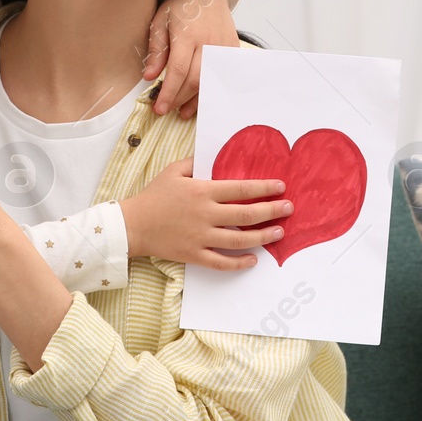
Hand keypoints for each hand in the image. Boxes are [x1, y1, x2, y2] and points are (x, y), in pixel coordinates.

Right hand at [120, 157, 291, 270]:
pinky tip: (254, 259)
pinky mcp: (194, 254)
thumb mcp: (174, 170)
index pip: (241, 189)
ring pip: (239, 240)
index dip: (264, 188)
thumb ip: (196, 162)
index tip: (281, 187)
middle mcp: (205, 214)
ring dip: (263, 237)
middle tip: (289, 209)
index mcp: (203, 191)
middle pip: (246, 215)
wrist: (133, 224)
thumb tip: (214, 157)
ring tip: (279, 232)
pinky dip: (239, 263)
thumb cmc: (154, 195)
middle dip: (272, 211)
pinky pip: (221, 262)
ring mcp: (200, 236)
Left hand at [143, 0, 238, 117]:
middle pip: (195, 79)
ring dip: (196, 99)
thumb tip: (149, 76)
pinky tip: (201, 98)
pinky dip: (211, 88)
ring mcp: (223, 45)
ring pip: (211, 80)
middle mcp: (208, 41)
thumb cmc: (181, 3)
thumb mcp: (160, 21)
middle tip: (166, 109)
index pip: (178, 70)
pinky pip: (223, 74)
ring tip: (182, 111)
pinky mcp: (232, 48)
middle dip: (179, 99)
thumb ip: (156, 49)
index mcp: (187, 34)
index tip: (159, 108)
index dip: (169, 92)